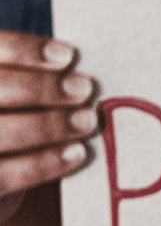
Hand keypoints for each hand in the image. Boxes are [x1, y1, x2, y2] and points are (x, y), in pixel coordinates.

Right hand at [0, 31, 97, 225]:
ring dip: (48, 126)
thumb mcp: (25, 93)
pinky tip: (76, 153)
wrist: (5, 168)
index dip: (24, 50)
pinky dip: (43, 164)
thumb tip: (79, 72)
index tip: (68, 55)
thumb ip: (39, 77)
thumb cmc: (22, 115)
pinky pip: (3, 175)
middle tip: (85, 89)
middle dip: (40, 88)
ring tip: (87, 122)